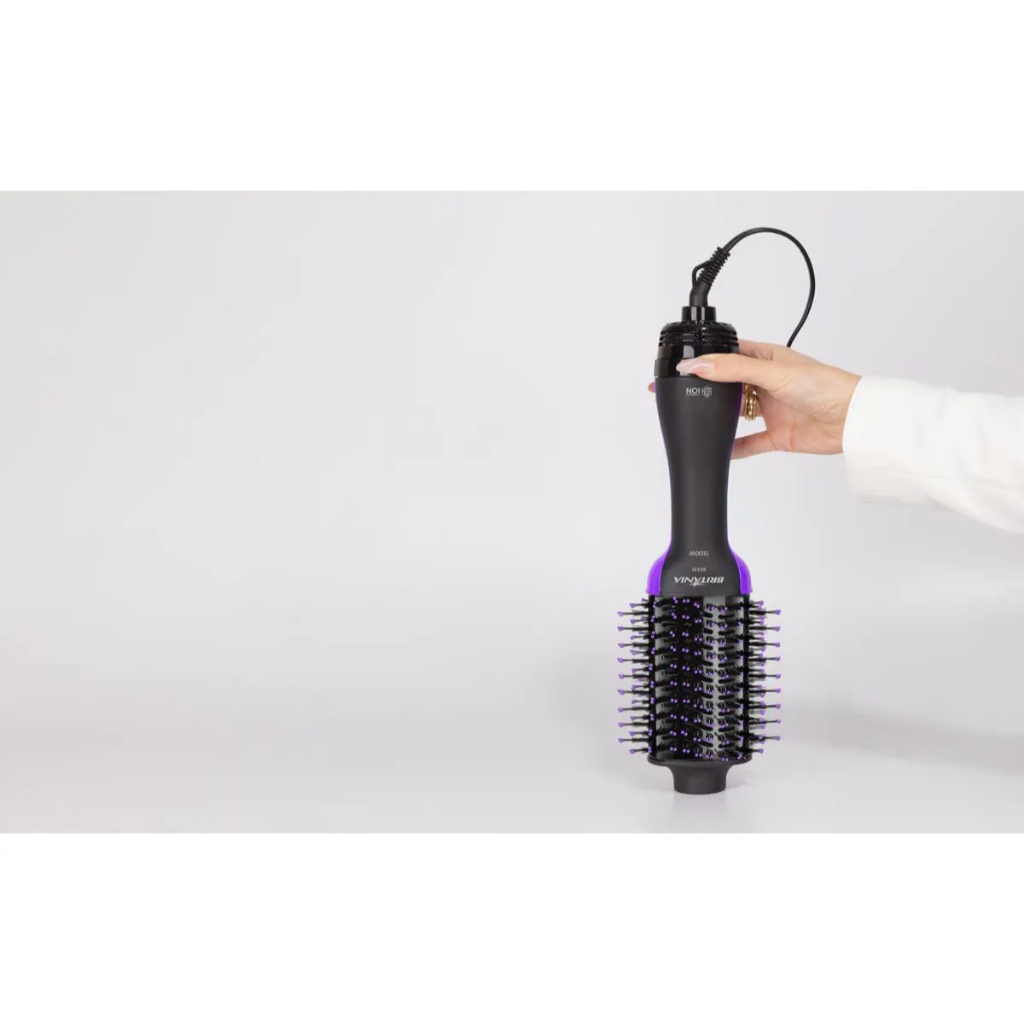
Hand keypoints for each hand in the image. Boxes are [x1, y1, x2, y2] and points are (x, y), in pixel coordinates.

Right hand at [647, 340, 860, 458]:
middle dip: (707, 389)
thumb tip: (698, 365)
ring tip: (697, 419)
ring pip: (736, 414)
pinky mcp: (777, 435)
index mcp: (766, 360)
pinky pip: (749, 443)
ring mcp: (771, 409)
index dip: (705, 358)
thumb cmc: (825, 385)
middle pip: (728, 385)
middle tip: (682, 394)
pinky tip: (720, 450)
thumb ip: (732, 370)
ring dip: (720, 418)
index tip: (681, 366)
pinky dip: (734, 448)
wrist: (852, 419)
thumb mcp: (772, 373)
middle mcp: (766, 383)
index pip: (728, 354)